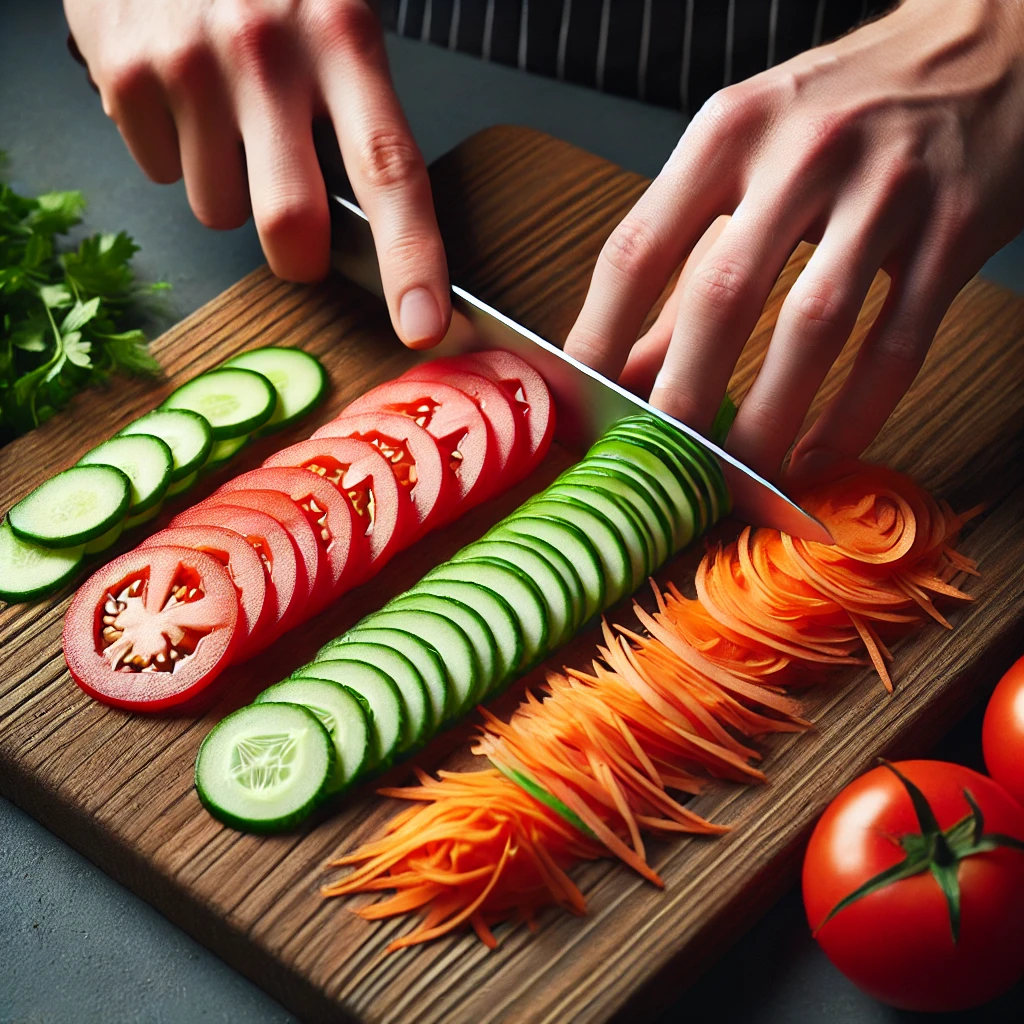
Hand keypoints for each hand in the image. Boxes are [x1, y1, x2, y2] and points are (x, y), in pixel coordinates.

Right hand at [64, 0, 450, 346]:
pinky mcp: (126, 72)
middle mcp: (267, 50)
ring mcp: (189, 62)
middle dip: (298, 258)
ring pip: (219, 208)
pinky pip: (163, 172)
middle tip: (302, 239)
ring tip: (229, 115)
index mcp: (345, 36)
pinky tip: (184, 96)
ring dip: (231, 188)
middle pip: (290, 224)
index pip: (390, 171)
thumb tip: (378, 232)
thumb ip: (358, 114)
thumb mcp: (336, 17)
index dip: (411, 259)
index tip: (423, 325)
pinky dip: (179, 153)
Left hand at [563, 0, 1023, 482]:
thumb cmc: (842, 112)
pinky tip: (817, 457)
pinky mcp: (958, 227)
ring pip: (814, 323)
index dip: (599, 336)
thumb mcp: (746, 164)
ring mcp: (886, 187)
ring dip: (770, 417)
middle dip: (683, 395)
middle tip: (660, 463)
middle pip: (722, 293)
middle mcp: (801, 152)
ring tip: (738, 477)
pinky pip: (899, 341)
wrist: (989, 46)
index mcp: (728, 133)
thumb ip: (684, 269)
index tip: (581, 404)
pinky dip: (856, 413)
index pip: (637, 249)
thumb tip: (625, 369)